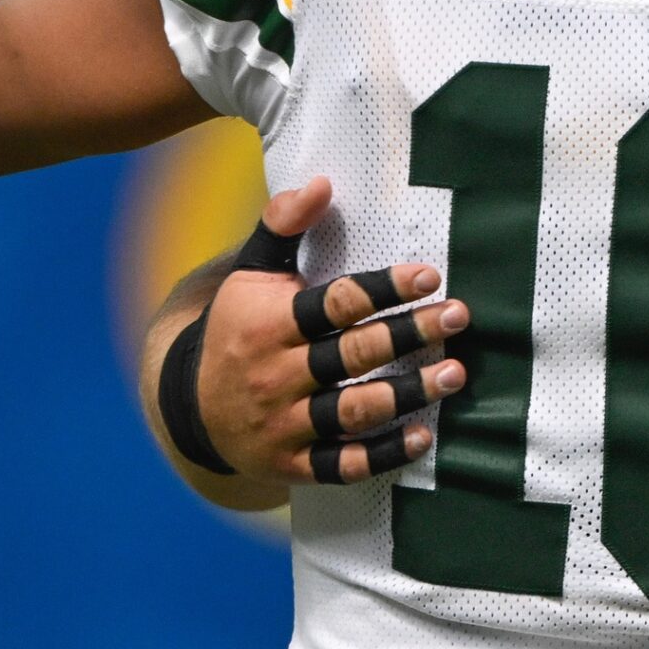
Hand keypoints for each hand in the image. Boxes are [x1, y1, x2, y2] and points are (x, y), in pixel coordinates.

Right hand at [194, 176, 469, 485]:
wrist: (189, 406)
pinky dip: (382, 454)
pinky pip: (341, 465)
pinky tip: (422, 437)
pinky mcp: (293, 464)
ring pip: (352, 410)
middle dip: (408, 334)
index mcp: (270, 325)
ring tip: (454, 374)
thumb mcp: (251, 274)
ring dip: (407, 394)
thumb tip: (320, 183)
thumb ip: (282, 226)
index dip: (384, 289)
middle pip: (352, 355)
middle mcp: (277, 375)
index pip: (336, 304)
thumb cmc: (237, 329)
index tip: (429, 276)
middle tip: (458, 317)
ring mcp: (285, 424)